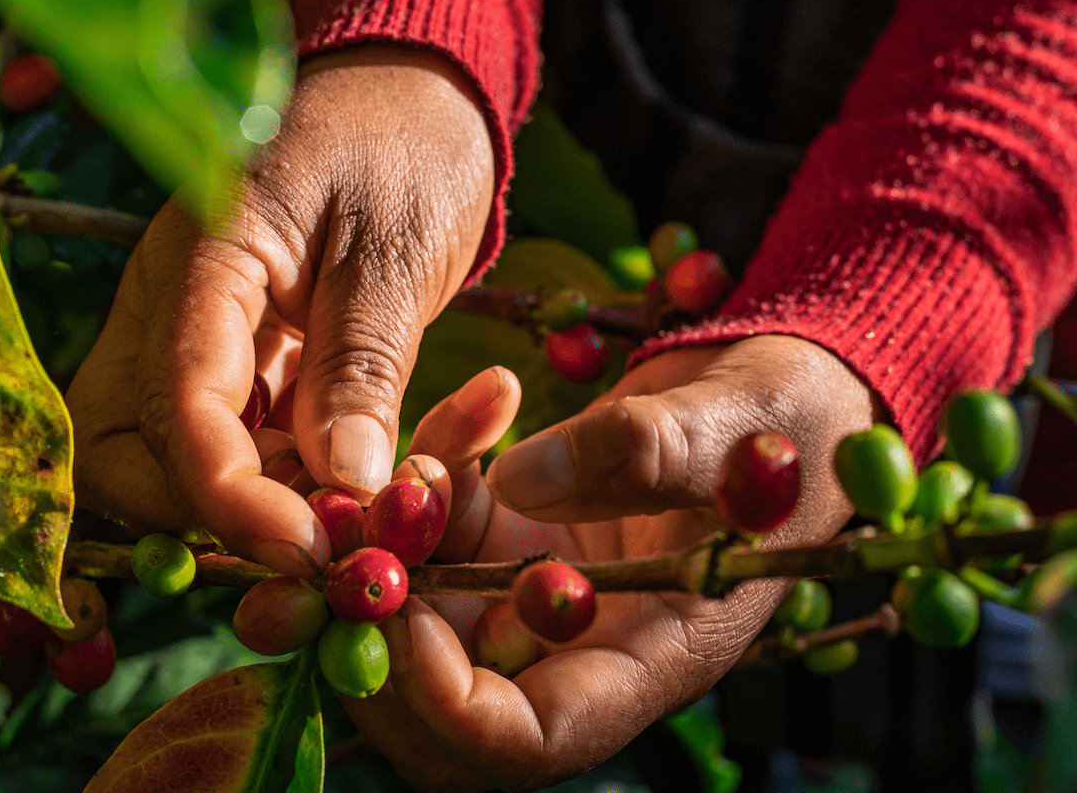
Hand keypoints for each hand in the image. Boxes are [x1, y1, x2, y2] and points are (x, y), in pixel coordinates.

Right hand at [65, 46, 494, 575]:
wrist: (411, 95)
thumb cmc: (404, 144)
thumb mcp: (395, 247)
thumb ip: (362, 362)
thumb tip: (347, 482)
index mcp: (199, 263)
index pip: (176, 402)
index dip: (230, 494)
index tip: (311, 548)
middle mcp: (173, 310)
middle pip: (125, 450)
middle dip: (209, 515)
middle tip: (320, 537)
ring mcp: (200, 340)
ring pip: (178, 461)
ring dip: (262, 507)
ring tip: (367, 509)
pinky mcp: (243, 364)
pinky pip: (244, 445)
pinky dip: (296, 480)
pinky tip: (375, 479)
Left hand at [346, 336, 880, 790]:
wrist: (776, 396)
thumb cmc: (788, 427)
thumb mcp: (738, 430)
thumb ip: (642, 452)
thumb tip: (519, 479)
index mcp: (645, 660)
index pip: (526, 736)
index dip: (446, 700)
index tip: (402, 609)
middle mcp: (575, 643)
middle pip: (438, 702)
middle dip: (373, 635)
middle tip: (344, 545)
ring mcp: (532, 589)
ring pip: (416, 608)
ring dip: (390, 540)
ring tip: (429, 452)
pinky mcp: (511, 532)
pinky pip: (434, 527)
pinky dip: (428, 474)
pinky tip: (483, 405)